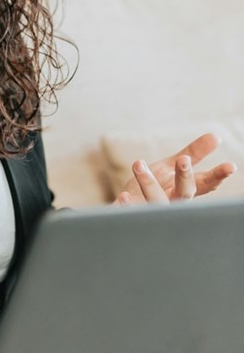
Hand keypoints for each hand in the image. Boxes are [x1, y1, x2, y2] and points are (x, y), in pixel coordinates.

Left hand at [114, 131, 236, 205]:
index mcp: (183, 189)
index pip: (204, 183)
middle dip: (185, 177)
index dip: (217, 176)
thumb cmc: (156, 188)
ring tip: (138, 163)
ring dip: (148, 183)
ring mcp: (154, 211)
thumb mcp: (173, 167)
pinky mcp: (133, 217)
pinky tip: (123, 196)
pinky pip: (130, 213)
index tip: (230, 166)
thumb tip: (216, 135)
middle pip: (184, 194)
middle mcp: (172, 203)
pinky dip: (127, 206)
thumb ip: (193, 153)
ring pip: (157, 202)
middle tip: (184, 160)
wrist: (127, 210)